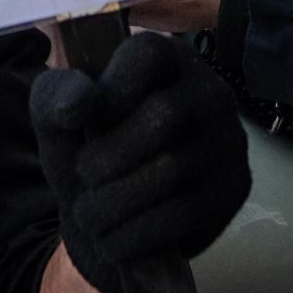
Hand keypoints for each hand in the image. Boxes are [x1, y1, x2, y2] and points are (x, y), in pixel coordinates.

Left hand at [29, 30, 250, 292]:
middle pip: (163, 115)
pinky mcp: (236, 185)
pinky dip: (139, 232)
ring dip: (117, 203)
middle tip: (83, 178)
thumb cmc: (89, 148)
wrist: (118, 211)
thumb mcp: (58, 116)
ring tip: (90, 216)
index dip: (113, 89)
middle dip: (109, 158)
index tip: (85, 122)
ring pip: (172, 169)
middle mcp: (209, 89)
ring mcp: (229, 137)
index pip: (149, 53)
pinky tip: (115, 239)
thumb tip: (79, 103)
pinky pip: (187, 211)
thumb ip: (56, 96)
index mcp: (166, 57)